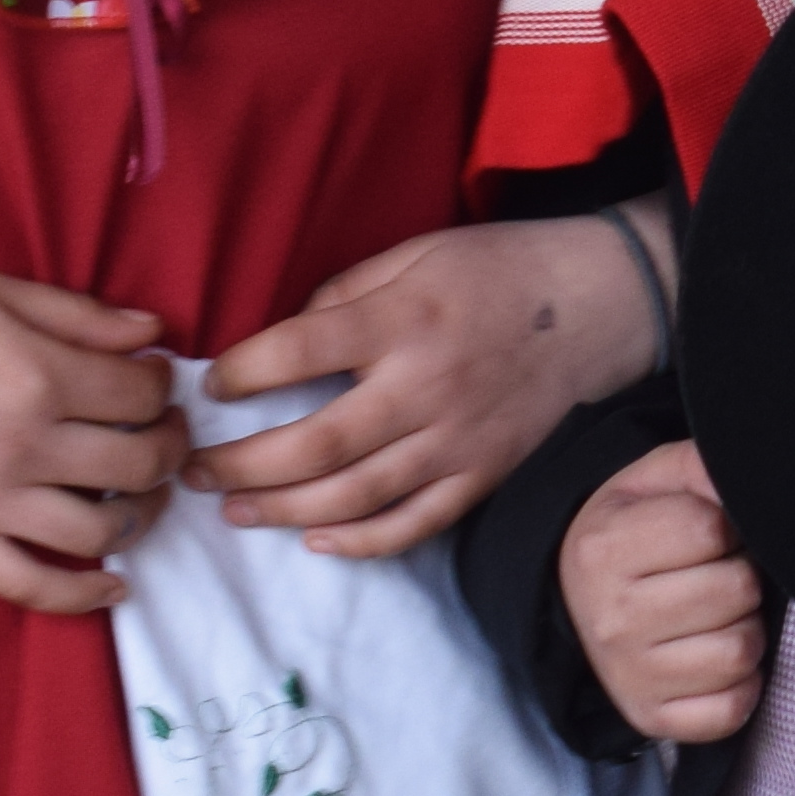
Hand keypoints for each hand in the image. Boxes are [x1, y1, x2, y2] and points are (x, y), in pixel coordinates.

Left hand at [197, 211, 659, 556]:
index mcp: (402, 320)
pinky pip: (415, 524)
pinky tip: (317, 541)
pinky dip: (362, 542)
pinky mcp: (483, 475)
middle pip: (315, 444)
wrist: (601, 305)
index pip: (298, 353)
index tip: (210, 385)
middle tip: (192, 470)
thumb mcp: (416, 254)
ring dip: (283, 510)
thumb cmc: (499, 271)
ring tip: (234, 510)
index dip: (241, 373)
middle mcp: (425, 388)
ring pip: (355, 496)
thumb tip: (283, 339)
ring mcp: (456, 441)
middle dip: (242, 464)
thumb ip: (346, 295)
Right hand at [561, 436, 766, 741]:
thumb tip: (753, 486)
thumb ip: (700, 466)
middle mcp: (611, 618)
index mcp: (604, 550)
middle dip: (742, 577)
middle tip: (717, 575)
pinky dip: (741, 686)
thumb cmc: (630, 533)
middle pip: (735, 591)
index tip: (709, 534)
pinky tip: (716, 659)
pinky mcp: (653, 719)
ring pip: (740, 652)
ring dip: (746, 630)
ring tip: (718, 616)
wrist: (577, 602)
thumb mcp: (652, 482)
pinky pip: (732, 710)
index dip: (726, 527)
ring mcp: (630, 677)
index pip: (710, 530)